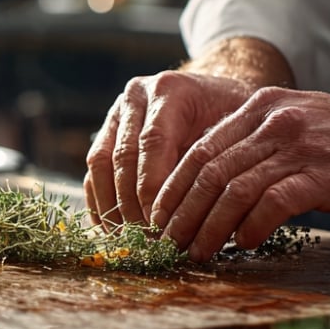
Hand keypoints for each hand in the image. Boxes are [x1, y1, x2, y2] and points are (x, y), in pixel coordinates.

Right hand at [84, 71, 254, 227]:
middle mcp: (136, 96)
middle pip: (122, 155)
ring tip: (127, 238)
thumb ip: (212, 162)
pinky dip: (100, 199)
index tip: (160, 223)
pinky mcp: (106, 130)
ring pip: (100, 162)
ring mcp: (117, 111)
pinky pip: (94, 168)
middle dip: (131, 203)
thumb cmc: (233, 115)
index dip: (152, 186)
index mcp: (170, 90)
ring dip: (111, 204)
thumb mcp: (236, 129)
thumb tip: (196, 213)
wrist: (216, 92)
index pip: (153, 141)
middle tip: (146, 238)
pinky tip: (112, 228)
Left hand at [150, 87, 329, 260]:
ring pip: (234, 189)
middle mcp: (273, 122)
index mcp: (258, 108)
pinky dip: (251, 226)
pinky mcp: (324, 174)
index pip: (199, 150)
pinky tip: (242, 243)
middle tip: (168, 242)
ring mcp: (298, 146)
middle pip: (208, 171)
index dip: (173, 188)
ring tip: (197, 251)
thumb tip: (208, 191)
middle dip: (181, 212)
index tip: (158, 218)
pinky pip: (273, 202)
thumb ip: (252, 147)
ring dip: (208, 226)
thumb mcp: (292, 125)